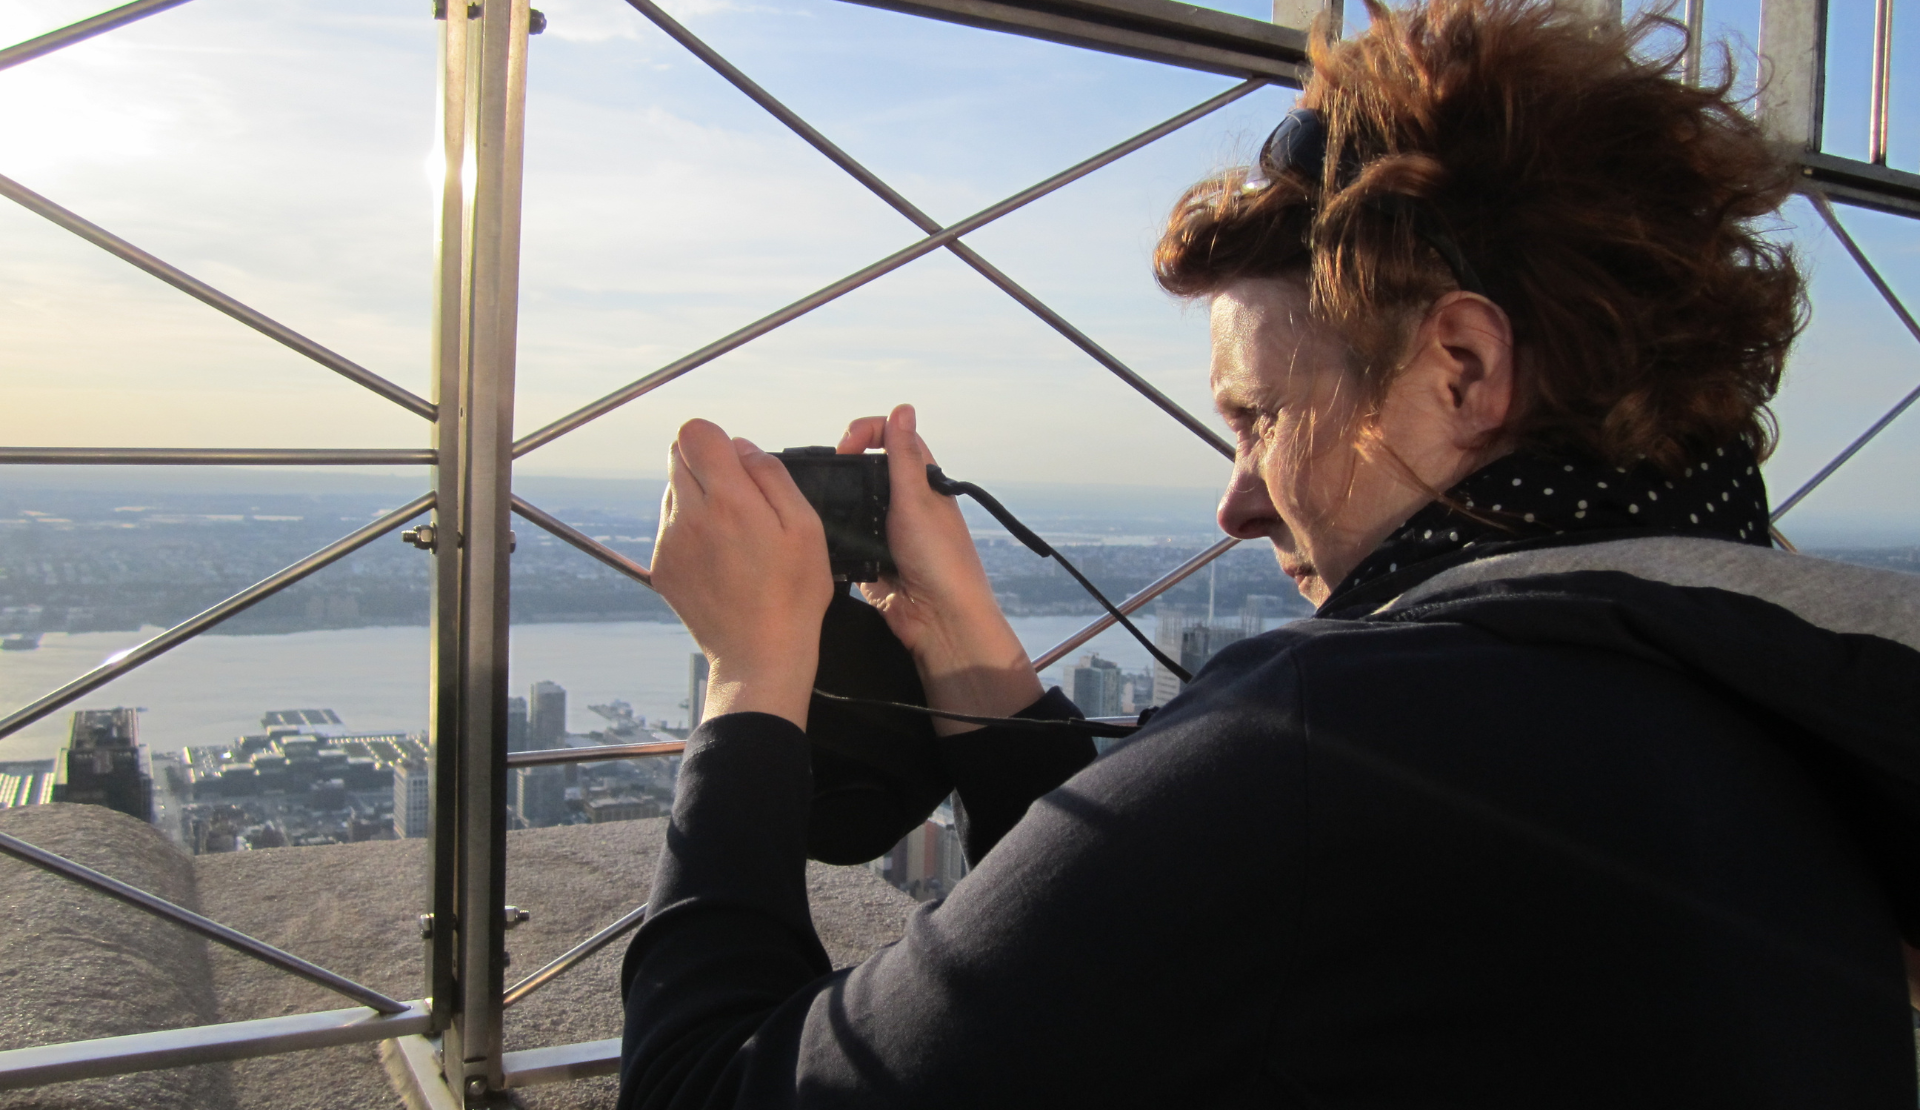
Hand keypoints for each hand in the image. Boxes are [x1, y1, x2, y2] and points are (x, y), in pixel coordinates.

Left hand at [651, 419, 833, 729]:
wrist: (759, 655)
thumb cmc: (791, 596)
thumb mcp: (806, 527)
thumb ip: (772, 476)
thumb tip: (743, 448)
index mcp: (728, 501)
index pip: (693, 433)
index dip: (716, 439)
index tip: (736, 462)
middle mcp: (689, 517)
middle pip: (676, 455)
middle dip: (705, 464)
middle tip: (738, 498)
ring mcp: (670, 543)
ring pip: (672, 491)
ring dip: (696, 496)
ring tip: (732, 533)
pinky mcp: (662, 566)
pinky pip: (669, 526)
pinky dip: (689, 529)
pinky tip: (719, 557)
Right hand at [838, 405, 1042, 732]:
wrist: (938, 618)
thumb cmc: (941, 559)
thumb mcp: (917, 499)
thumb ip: (903, 456)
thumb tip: (903, 408)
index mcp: (921, 481)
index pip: (890, 438)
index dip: (866, 433)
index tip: (846, 445)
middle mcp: (903, 502)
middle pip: (864, 468)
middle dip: (844, 466)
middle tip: (830, 472)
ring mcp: (884, 530)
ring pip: (850, 503)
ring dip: (837, 501)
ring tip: (821, 500)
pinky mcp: (868, 558)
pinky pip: (843, 539)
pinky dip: (833, 535)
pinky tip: (823, 532)